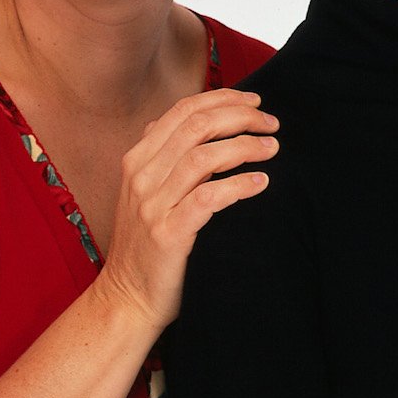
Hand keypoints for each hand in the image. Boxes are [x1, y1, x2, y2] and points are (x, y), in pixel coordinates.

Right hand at [94, 88, 278, 333]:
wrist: (126, 298)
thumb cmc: (145, 247)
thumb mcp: (143, 194)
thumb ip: (158, 158)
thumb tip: (175, 122)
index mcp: (137, 161)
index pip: (182, 112)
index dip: (222, 99)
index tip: (254, 102)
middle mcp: (142, 177)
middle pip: (196, 126)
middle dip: (240, 117)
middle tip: (271, 124)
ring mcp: (153, 205)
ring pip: (204, 157)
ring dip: (245, 147)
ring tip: (272, 149)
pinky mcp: (168, 233)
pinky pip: (209, 198)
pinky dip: (239, 185)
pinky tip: (261, 183)